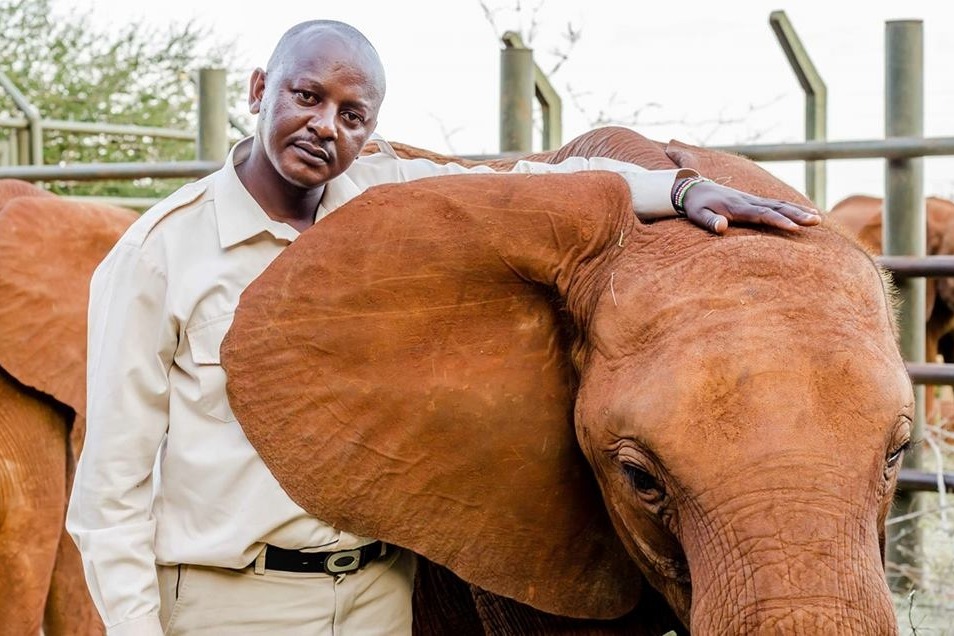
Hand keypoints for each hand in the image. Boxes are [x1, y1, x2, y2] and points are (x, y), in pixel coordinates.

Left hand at [677, 178, 820, 234]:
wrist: (693, 188)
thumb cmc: (695, 206)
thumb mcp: (697, 215)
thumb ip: (709, 221)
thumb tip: (721, 228)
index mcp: (737, 207)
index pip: (761, 215)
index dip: (778, 221)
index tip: (794, 228)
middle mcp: (748, 201)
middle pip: (777, 207)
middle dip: (797, 215)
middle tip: (815, 221)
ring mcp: (753, 200)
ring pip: (780, 204)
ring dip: (799, 211)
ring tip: (817, 219)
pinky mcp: (754, 201)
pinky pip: (777, 203)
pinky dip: (793, 207)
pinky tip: (806, 211)